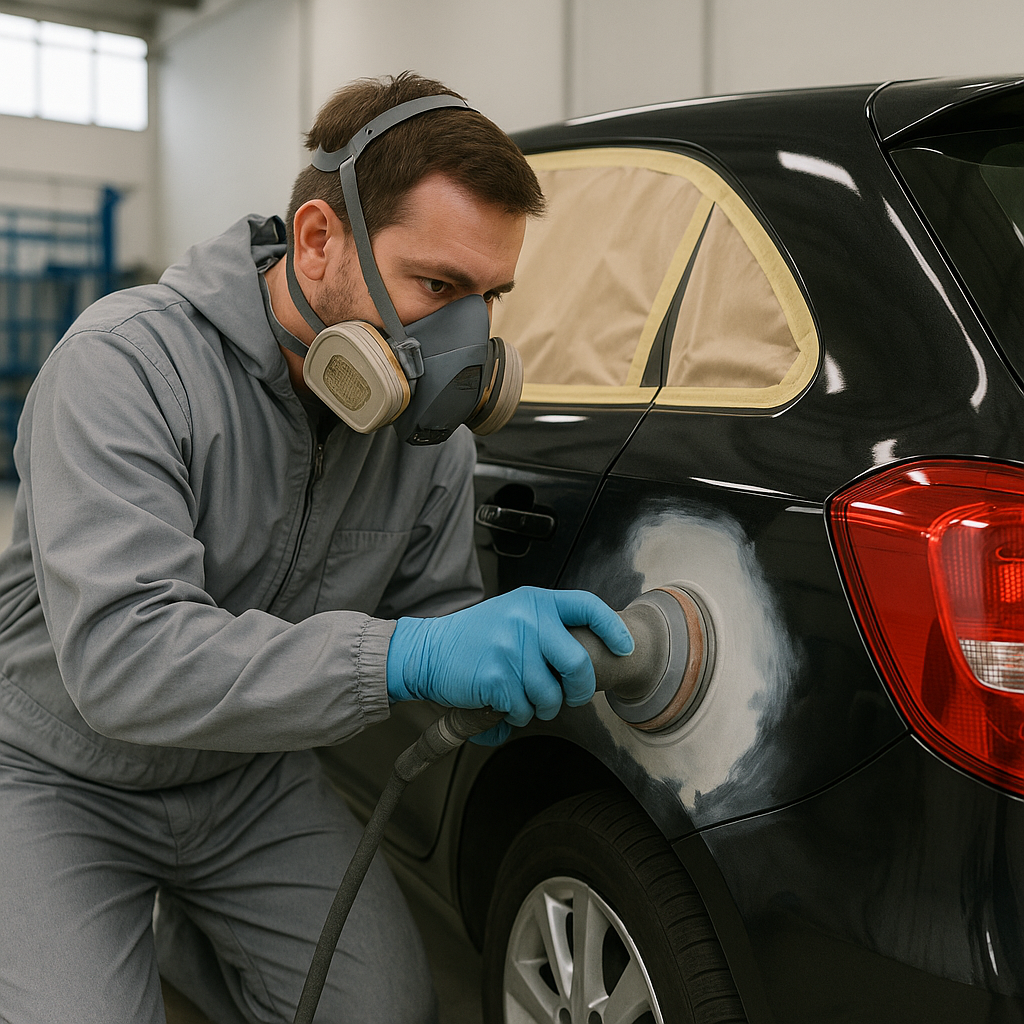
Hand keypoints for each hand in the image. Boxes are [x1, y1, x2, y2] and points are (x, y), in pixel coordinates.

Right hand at [386, 587, 633, 743]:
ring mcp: (512, 648)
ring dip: (542, 707)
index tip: (623, 647)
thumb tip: (592, 652)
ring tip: (525, 699)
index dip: (611, 629)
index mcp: (535, 601)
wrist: (429, 651)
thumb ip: (547, 626)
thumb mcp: (512, 615)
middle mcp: (527, 620)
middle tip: (571, 697)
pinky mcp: (497, 677)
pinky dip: (517, 715)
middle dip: (579, 691)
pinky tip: (503, 703)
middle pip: (578, 665)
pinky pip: (525, 709)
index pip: (587, 606)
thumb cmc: (475, 638)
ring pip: (551, 696)